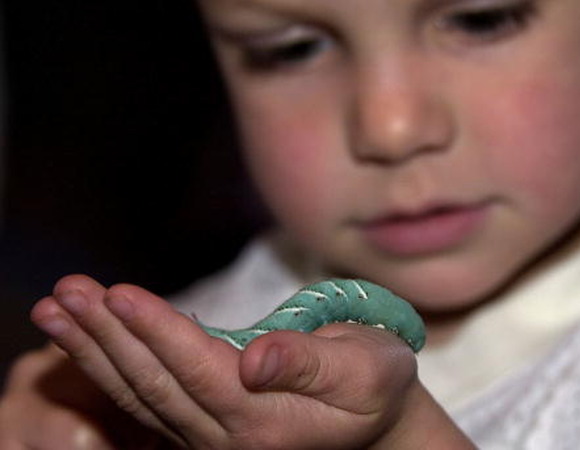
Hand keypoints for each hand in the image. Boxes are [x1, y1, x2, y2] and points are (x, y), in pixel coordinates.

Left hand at [30, 275, 472, 448]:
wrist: (375, 424)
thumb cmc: (375, 386)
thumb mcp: (365, 370)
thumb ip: (309, 365)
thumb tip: (255, 359)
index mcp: (266, 422)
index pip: (199, 372)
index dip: (158, 332)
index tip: (118, 293)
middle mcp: (227, 438)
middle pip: (154, 384)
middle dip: (107, 336)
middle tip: (65, 294)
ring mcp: (209, 438)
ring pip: (138, 394)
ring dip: (93, 350)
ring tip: (55, 311)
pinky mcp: (200, 427)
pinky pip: (144, 399)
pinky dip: (109, 365)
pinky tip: (86, 340)